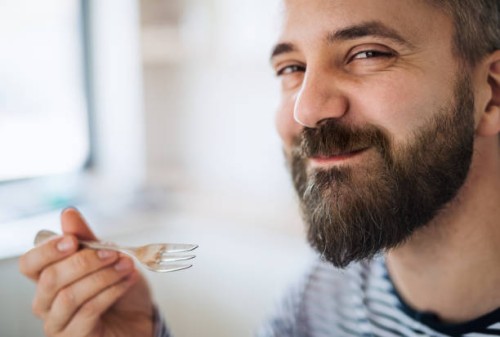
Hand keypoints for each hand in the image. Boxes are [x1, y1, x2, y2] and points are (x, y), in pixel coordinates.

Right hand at [19, 208, 154, 336]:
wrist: (141, 319)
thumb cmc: (120, 290)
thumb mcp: (107, 258)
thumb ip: (87, 238)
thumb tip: (68, 213)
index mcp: (48, 279)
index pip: (30, 264)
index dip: (47, 250)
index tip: (73, 240)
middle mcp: (46, 303)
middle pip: (50, 278)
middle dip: (84, 261)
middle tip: (113, 252)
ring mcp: (58, 323)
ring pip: (69, 296)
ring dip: (102, 276)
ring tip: (126, 266)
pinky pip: (88, 311)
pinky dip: (111, 291)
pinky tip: (128, 281)